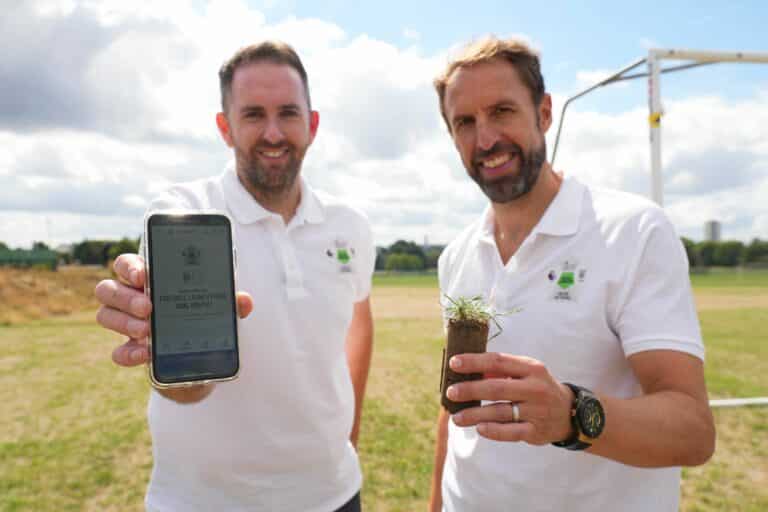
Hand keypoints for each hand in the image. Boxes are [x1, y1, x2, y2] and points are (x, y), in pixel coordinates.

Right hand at [95, 253, 253, 366]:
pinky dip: (128, 353)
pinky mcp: (131, 350)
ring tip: (147, 330)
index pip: (127, 264)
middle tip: (148, 307)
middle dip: (125, 297)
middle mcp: (131, 298)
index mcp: (150, 279)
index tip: (143, 275)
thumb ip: (229, 302)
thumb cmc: (201, 317)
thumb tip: (244, 301)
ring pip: (105, 315)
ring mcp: (127, 324)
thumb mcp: (218, 308)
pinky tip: (145, 354)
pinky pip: (117, 352)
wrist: (198, 357)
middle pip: (108, 288)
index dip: (130, 266)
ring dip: (123, 322)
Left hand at [445, 352, 573, 443]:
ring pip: (501, 412)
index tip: (454, 363)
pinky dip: (494, 431)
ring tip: (456, 418)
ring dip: (475, 415)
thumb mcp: (525, 372)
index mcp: (531, 368)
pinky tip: (479, 429)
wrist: (568, 413)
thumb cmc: (536, 388)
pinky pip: (512, 432)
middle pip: (497, 388)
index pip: (498, 361)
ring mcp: (537, 411)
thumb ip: (500, 370)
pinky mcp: (536, 431)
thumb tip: (467, 370)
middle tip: (450, 392)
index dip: (474, 362)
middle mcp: (535, 388)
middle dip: (471, 390)